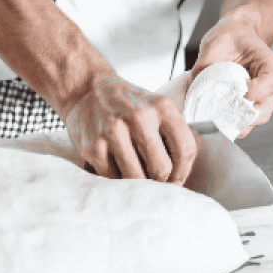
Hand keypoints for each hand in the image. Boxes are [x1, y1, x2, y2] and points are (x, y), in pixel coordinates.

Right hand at [61, 71, 196, 184]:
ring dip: (139, 184)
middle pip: (161, 169)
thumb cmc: (127, 104)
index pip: (185, 148)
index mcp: (161, 106)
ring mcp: (113, 132)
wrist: (87, 89)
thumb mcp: (156, 108)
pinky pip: (112, 179)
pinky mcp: (92, 147)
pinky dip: (117, 179)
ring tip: (136, 173)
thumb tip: (180, 175)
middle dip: (160, 181)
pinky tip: (117, 166)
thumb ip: (173, 135)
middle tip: (155, 180)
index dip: (184, 171)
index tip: (177, 178)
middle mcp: (138, 117)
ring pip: (137, 178)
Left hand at [192, 10, 272, 136]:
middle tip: (221, 111)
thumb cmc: (230, 36)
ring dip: (236, 122)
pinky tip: (216, 119)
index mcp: (269, 64)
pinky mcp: (251, 104)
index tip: (237, 89)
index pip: (271, 83)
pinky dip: (232, 123)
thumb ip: (205, 64)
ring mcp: (262, 96)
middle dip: (242, 114)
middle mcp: (270, 83)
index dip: (255, 91)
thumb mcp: (216, 43)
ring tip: (216, 118)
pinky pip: (246, 121)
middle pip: (265, 109)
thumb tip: (192, 89)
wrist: (235, 36)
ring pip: (256, 119)